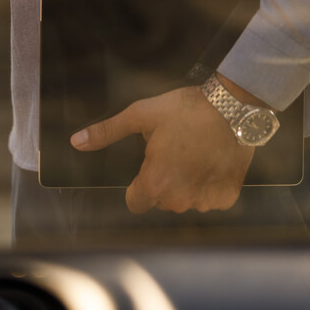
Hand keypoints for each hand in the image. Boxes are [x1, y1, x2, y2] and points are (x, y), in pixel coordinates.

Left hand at [70, 82, 254, 212]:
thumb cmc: (184, 110)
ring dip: (188, 185)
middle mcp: (179, 199)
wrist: (234, 106)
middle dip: (164, 183)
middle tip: (175, 154)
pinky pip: (210, 200)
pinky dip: (210, 186)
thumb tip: (74, 142)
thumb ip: (106, 133)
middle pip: (161, 201)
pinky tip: (212, 164)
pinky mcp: (228, 197)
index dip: (138, 186)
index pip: (136, 203)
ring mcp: (205, 200)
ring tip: (195, 156)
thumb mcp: (140, 116)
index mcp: (154, 183)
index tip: (149, 167)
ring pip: (186, 201)